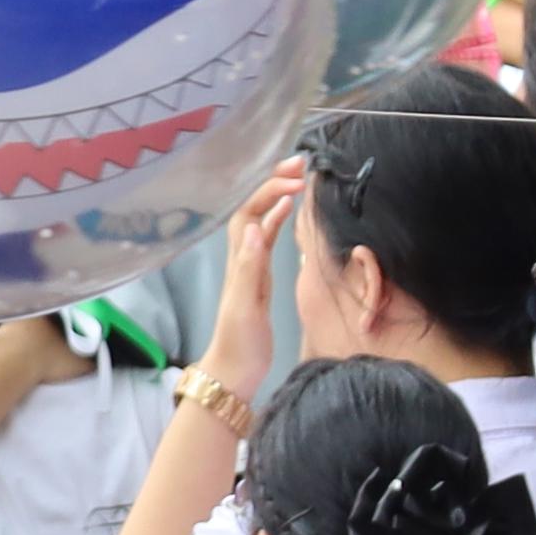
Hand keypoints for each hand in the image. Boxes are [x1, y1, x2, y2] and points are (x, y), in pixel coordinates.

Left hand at [211, 157, 308, 379]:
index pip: (250, 212)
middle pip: (253, 208)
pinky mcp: (260, 278)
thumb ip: (250, 268)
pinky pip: (267, 239)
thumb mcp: (245, 305)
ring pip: (261, 219)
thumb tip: (255, 226)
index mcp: (239, 259)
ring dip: (276, 195)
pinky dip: (277, 220)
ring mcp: (251, 266)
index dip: (268, 190)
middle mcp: (242, 256)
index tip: (293, 178)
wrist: (235, 371)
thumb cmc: (239, 342)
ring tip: (298, 177)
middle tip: (300, 163)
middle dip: (273, 182)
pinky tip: (289, 210)